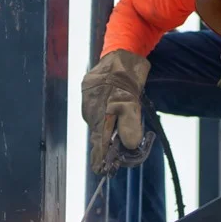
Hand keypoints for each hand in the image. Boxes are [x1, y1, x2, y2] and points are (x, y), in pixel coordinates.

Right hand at [81, 49, 150, 174]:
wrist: (122, 50)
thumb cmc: (127, 76)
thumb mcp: (132, 103)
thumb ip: (130, 124)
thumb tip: (129, 145)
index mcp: (97, 115)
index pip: (98, 143)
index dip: (100, 157)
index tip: (100, 170)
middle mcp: (89, 110)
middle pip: (99, 134)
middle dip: (108, 144)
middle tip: (121, 153)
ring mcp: (88, 100)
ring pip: (100, 122)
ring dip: (109, 129)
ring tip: (122, 133)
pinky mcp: (91, 90)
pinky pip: (99, 110)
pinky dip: (108, 116)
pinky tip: (115, 114)